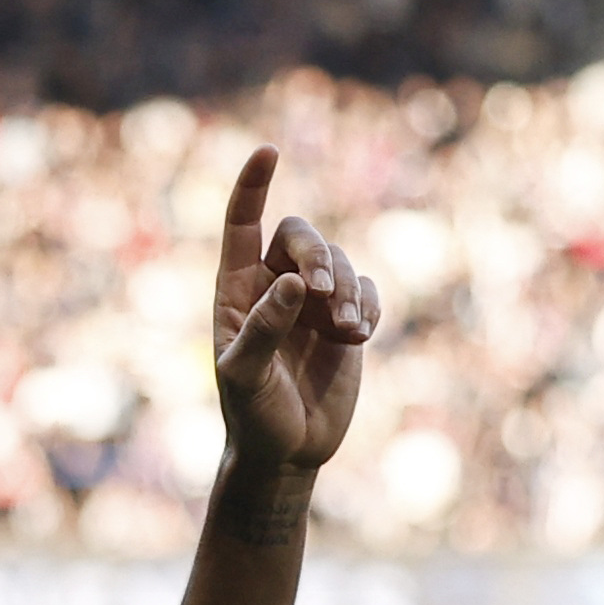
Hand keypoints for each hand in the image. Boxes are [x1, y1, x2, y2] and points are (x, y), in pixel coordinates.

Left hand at [213, 146, 377, 476]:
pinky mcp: (346, 319)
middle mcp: (273, 287)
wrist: (288, 454)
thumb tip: (293, 284)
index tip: (267, 150)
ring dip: (346, 291)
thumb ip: (263, 330)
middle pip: (301, 236)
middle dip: (317, 256)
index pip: (241, 226)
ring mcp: (312, 302)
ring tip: (346, 334)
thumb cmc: (253, 417)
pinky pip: (366, 288)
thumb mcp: (245, 378)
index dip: (252, 187)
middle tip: (321, 296)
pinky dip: (367, 305)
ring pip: (338, 261)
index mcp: (236, 292)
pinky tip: (357, 337)